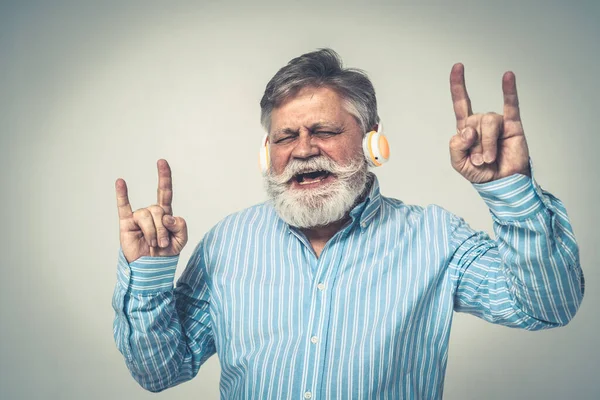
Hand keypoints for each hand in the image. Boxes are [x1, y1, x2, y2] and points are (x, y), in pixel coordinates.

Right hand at [115, 159, 187, 262]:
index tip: (162, 162)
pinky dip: (122, 194)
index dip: (164, 177)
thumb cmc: (166, 254)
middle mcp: (151, 212)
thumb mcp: (181, 240)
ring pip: (147, 215)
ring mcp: (138, 217)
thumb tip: (167, 216)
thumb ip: (181, 226)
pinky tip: (120, 182)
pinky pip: (123, 207)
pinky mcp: (127, 224)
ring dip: (153, 233)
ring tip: (153, 244)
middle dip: (163, 229)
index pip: (165, 192)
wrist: (151, 269)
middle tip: (163, 244)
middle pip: (158, 209)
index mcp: (165, 214)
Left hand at [449, 63, 530, 183]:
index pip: (461, 103)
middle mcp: (481, 123)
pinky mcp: (513, 125)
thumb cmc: (481, 173)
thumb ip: (455, 146)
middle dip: (475, 145)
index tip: (458, 66)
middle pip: (472, 122)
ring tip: (490, 158)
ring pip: (487, 123)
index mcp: (466, 129)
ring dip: (487, 144)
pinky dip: (509, 90)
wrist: (501, 184)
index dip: (458, 85)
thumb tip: (468, 130)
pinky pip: (511, 105)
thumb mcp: (458, 163)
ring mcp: (497, 123)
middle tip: (480, 161)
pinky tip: (507, 76)